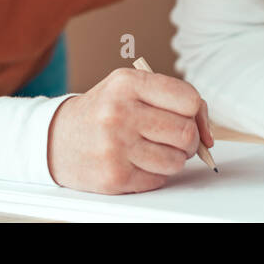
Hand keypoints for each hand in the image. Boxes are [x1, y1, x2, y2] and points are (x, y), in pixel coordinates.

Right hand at [46, 66, 214, 193]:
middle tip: (176, 140)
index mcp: (128, 83)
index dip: (198, 113)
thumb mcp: (129, 89)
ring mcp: (116, 147)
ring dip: (172, 159)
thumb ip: (170, 99)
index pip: (188, 99)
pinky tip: (137, 162)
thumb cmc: (102, 112)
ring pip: (176, 160)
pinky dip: (155, 174)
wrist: (56, 139)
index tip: (193, 121)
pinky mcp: (114, 177)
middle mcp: (120, 113)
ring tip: (153, 150)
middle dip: (189, 140)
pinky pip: (159, 180)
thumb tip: (208, 132)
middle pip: (186, 133)